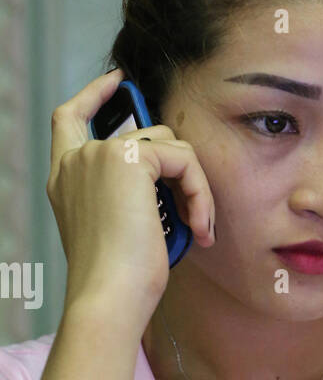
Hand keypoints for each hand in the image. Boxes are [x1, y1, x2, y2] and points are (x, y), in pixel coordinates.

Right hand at [46, 68, 214, 333]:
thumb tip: (173, 176)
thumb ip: (131, 195)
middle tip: (195, 213)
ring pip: (172, 148)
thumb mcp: (120, 229)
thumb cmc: (118, 281)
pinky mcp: (127, 159)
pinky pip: (184, 160)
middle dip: (180, 169)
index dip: (94, 94)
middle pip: (146, 135)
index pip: (71, 118)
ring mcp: (99, 155)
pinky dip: (200, 194)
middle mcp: (77, 161)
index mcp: (65, 178)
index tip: (119, 81)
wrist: (108, 298)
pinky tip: (199, 228)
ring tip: (198, 228)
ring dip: (196, 188)